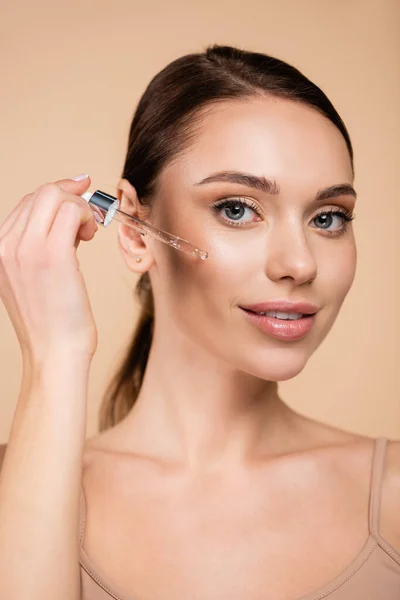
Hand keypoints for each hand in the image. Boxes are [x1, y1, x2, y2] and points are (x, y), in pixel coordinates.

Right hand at [0, 175, 100, 363]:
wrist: (54, 353)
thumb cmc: (51, 322)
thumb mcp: (31, 280)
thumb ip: (38, 247)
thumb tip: (65, 215)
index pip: (26, 204)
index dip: (56, 196)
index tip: (77, 196)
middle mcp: (5, 247)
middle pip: (40, 194)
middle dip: (70, 197)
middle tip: (87, 220)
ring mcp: (25, 249)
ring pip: (54, 196)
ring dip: (79, 208)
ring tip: (87, 234)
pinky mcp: (53, 255)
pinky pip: (71, 212)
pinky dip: (86, 216)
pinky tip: (89, 236)